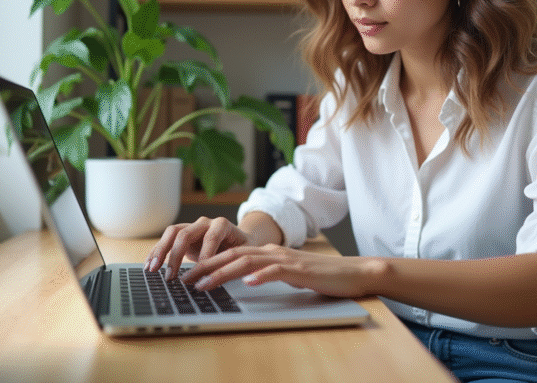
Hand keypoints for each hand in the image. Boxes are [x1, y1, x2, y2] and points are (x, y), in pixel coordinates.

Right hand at [145, 217, 252, 280]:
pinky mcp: (183, 234)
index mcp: (222, 225)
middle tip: (170, 275)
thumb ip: (235, 263)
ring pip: (172, 233)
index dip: (204, 255)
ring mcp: (192, 226)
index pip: (211, 237)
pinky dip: (157, 251)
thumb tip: (223, 279)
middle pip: (185, 233)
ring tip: (152, 269)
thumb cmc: (243, 249)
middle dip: (175, 255)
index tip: (199, 275)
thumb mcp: (245, 255)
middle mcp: (205, 223)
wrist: (239, 239)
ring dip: (160, 251)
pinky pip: (167, 239)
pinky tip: (149, 265)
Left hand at [180, 244, 384, 298]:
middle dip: (206, 266)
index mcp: (269, 252)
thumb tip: (244, 279)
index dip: (208, 263)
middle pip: (233, 255)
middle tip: (184, 279)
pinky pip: (276, 271)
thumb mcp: (288, 274)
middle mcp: (274, 251)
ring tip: (204, 284)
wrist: (353, 273)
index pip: (232, 255)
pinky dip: (259, 276)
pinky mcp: (299, 269)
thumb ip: (267, 273)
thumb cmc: (321, 277)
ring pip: (248, 261)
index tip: (189, 275)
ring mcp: (286, 259)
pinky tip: (247, 283)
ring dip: (223, 273)